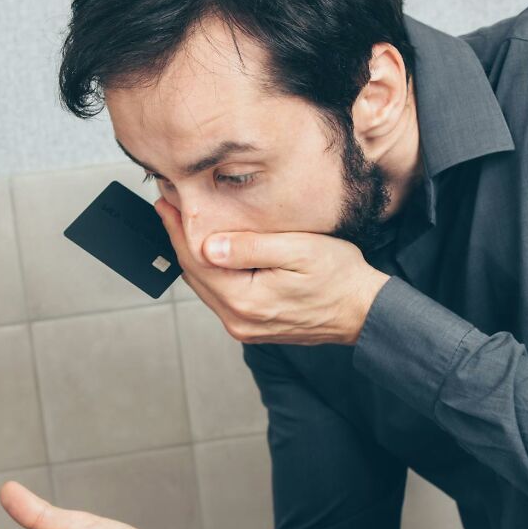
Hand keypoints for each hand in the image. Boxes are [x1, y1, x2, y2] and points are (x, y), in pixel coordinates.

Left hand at [156, 197, 389, 345]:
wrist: (363, 311)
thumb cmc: (339, 277)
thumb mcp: (298, 251)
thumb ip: (251, 248)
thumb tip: (209, 246)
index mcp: (246, 301)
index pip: (197, 260)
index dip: (177, 228)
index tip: (165, 201)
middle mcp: (239, 320)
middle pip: (195, 275)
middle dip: (180, 239)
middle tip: (167, 206)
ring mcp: (245, 327)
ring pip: (206, 287)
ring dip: (194, 256)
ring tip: (183, 224)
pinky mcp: (253, 327)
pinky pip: (221, 297)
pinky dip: (211, 273)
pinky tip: (212, 252)